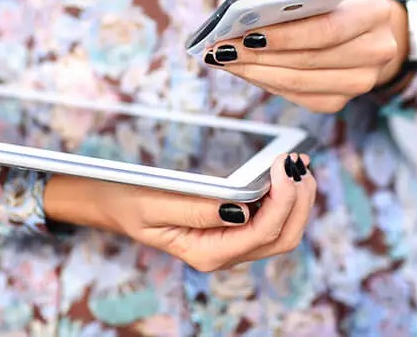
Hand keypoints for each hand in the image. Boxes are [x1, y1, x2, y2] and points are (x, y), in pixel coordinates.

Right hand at [44, 153, 315, 271]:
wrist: (116, 205)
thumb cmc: (130, 201)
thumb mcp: (155, 204)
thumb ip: (196, 209)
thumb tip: (242, 211)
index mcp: (206, 252)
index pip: (261, 232)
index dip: (282, 199)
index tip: (283, 163)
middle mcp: (224, 254)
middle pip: (282, 237)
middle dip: (299, 200)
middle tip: (300, 161)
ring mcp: (232, 244)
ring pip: (282, 232)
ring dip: (298, 199)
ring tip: (300, 163)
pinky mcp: (234, 230)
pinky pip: (271, 222)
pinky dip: (286, 198)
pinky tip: (288, 175)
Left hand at [204, 0, 409, 112]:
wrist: (356, 27)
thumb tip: (246, 2)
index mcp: (372, 11)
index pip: (327, 30)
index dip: (285, 36)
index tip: (247, 34)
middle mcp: (376, 50)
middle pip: (309, 61)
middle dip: (259, 56)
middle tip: (222, 49)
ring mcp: (361, 81)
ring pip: (300, 83)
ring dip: (256, 72)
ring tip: (224, 59)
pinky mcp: (339, 101)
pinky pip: (297, 97)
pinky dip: (266, 83)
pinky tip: (244, 70)